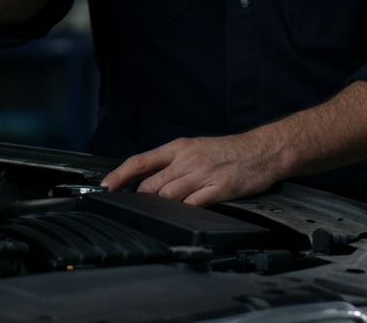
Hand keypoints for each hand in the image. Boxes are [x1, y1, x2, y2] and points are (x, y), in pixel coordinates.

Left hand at [100, 132, 286, 206]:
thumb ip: (172, 163)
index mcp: (178, 148)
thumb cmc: (226, 151)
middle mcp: (187, 159)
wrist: (260, 151)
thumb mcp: (194, 148)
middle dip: (140, 199)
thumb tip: (147, 179)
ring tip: (155, 215)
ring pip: (169, 196)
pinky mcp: (219, 188)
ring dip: (159, 208)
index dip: (120, 175)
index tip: (106, 186)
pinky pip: (194, 204)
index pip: (140, 161)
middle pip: (151, 184)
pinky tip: (180, 218)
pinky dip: (183, 213)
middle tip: (134, 209)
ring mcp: (203, 174)